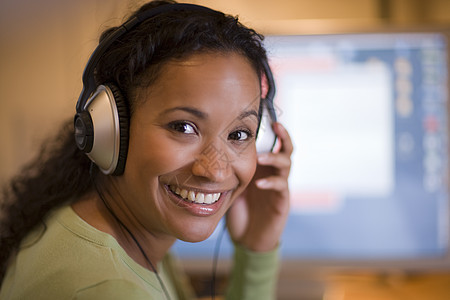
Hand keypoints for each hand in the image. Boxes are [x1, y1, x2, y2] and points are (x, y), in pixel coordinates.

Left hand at [226, 123, 292, 251]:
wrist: (247, 237)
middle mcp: (273, 173)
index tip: (265, 116)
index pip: (272, 144)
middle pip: (286, 149)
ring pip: (286, 165)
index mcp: (263, 167)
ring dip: (275, 158)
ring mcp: (279, 186)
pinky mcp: (282, 201)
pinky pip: (281, 187)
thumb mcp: (230, 185)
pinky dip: (271, 183)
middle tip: (276, 125)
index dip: (272, 130)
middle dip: (283, 136)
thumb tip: (207, 150)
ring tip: (261, 158)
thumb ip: (226, 169)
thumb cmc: (239, 209)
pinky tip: (259, 184)